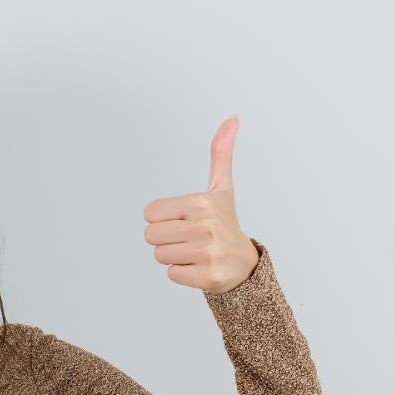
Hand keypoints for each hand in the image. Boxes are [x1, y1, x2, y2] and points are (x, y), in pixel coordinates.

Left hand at [142, 115, 261, 294]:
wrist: (245, 264)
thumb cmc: (225, 223)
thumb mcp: (222, 188)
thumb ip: (220, 154)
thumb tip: (233, 117)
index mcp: (200, 202)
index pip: (149, 214)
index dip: (163, 219)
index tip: (185, 220)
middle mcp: (205, 226)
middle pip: (150, 236)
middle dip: (166, 240)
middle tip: (189, 238)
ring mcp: (208, 252)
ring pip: (160, 256)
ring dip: (174, 257)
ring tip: (195, 252)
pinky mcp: (208, 276)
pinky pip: (171, 274)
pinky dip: (182, 273)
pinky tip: (200, 266)